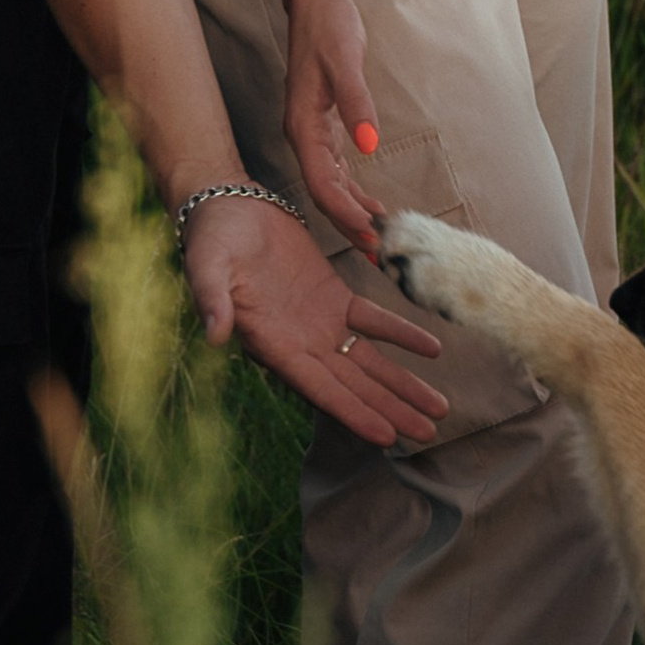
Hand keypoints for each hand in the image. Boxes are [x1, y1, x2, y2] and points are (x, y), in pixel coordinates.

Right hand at [183, 200, 443, 449]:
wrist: (228, 208)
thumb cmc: (211, 240)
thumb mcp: (207, 267)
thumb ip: (212, 300)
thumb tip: (214, 335)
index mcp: (273, 345)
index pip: (320, 389)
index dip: (353, 412)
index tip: (386, 436)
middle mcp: (300, 344)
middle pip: (353, 386)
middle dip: (390, 410)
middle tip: (428, 434)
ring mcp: (320, 323)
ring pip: (368, 361)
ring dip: (402, 384)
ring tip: (438, 408)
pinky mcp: (333, 297)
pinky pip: (374, 321)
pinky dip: (403, 336)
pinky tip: (434, 351)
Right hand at [282, 0, 381, 251]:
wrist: (318, 1)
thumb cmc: (329, 26)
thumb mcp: (346, 61)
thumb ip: (357, 104)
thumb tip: (370, 146)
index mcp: (302, 127)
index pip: (322, 184)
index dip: (346, 214)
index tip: (373, 237)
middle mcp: (303, 136)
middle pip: (326, 194)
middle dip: (351, 225)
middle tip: (382, 256)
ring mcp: (313, 133)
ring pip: (331, 186)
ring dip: (354, 214)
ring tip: (381, 242)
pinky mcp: (325, 126)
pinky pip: (337, 171)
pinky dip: (354, 192)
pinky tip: (372, 207)